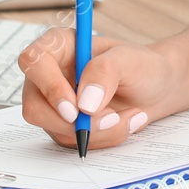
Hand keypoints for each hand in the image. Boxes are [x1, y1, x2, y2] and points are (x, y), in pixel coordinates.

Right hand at [16, 28, 178, 150]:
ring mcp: (54, 103)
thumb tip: (84, 103)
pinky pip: (74, 142)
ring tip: (131, 115)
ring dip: (98, 131)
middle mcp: (50, 75)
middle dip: (75, 122)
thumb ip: (106, 71)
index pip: (33, 62)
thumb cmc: (141, 65)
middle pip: (35, 107)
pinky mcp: (64, 126)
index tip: (75, 108)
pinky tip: (124, 122)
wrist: (156, 88)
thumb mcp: (130, 59)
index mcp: (60, 46)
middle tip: (112, 118)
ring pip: (57, 130)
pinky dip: (103, 138)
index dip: (48, 87)